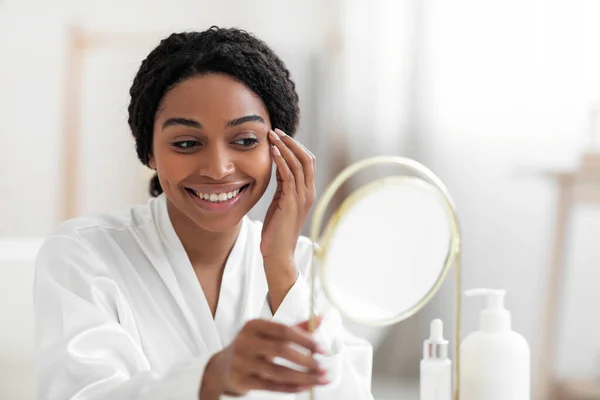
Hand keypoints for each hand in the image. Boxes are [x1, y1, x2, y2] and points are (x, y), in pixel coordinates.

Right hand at [200, 317, 327, 398]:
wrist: (222, 367)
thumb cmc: (251, 347)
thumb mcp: (268, 334)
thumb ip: (294, 327)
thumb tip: (319, 319)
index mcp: (254, 325)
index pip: (283, 329)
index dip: (304, 339)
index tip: (321, 348)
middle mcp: (246, 341)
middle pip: (281, 350)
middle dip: (305, 360)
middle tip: (322, 367)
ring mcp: (241, 361)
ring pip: (278, 371)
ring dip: (303, 377)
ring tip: (319, 379)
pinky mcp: (241, 380)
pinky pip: (270, 386)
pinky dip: (290, 388)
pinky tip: (304, 387)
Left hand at [260, 129, 315, 260]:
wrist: (278, 253)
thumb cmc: (277, 230)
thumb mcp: (281, 201)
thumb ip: (283, 184)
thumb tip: (278, 164)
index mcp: (307, 192)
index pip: (307, 161)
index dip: (295, 146)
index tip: (279, 135)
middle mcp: (308, 192)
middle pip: (307, 158)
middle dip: (291, 141)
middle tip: (276, 130)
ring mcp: (302, 197)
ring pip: (298, 164)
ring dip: (284, 147)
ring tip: (272, 135)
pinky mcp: (292, 202)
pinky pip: (289, 176)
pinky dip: (282, 161)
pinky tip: (273, 151)